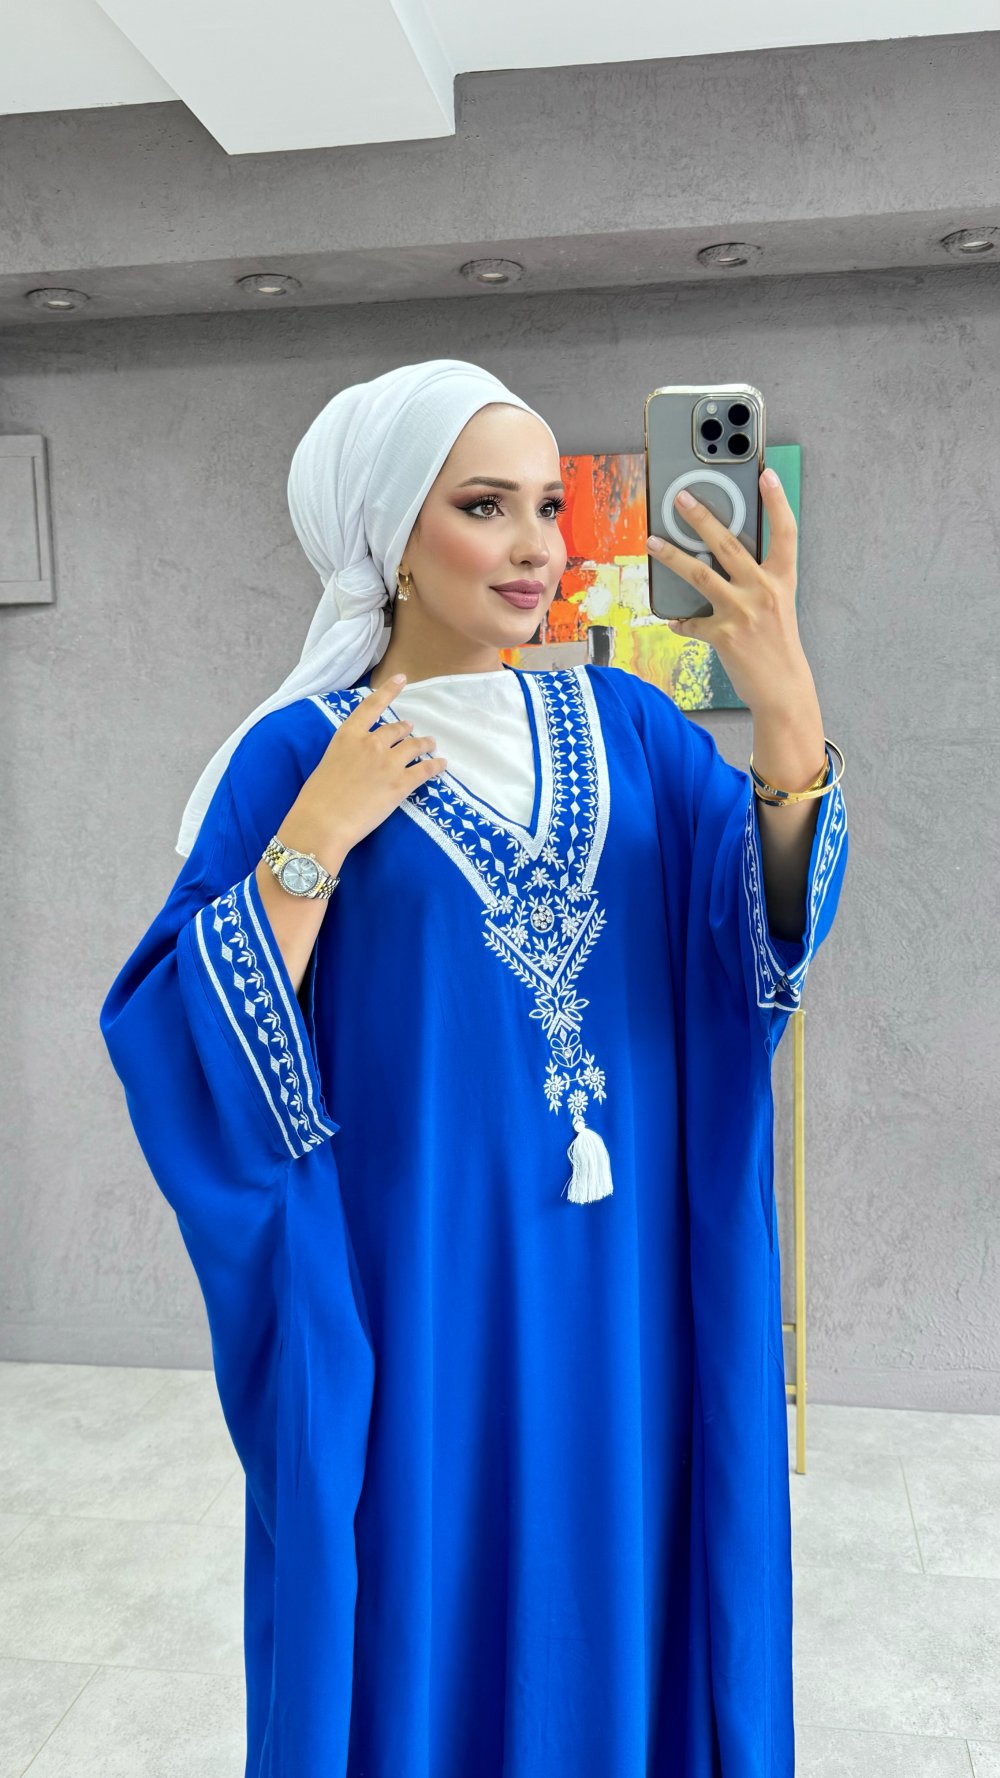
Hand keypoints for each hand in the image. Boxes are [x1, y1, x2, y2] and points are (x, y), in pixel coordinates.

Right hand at [291, 675, 446, 852]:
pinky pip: (426, 769)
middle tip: (412, 732)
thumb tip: (360, 758)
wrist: (322, 823)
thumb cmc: (317, 798)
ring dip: (425, 744)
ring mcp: (388, 762)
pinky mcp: (401, 783)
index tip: (402, 679)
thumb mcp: (328, 762)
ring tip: (431, 744)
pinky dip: (436, 765)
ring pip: (415, 745)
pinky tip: (441, 765)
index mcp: (348, 735)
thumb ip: (348, 753)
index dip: (389, 690)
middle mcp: (371, 743)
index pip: (371, 706)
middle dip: (406, 730)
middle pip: (397, 728)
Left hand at [645, 469, 812, 714]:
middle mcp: (763, 590)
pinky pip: (691, 623)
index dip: (777, 501)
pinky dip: (679, 621)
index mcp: (781, 580)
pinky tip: (672, 619)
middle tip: (681, 498)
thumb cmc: (779, 647)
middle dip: (702, 517)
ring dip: (672, 556)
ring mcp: (743, 612)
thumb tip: (723, 564)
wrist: (784, 690)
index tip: (765, 474)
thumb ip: (757, 582)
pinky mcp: (723, 635)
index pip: (785, 532)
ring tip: (653, 542)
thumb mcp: (778, 606)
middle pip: (728, 543)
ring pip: (699, 574)